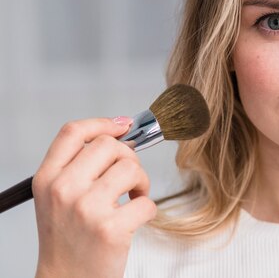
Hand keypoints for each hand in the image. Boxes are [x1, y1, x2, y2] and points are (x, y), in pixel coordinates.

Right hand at [32, 117, 156, 277]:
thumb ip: (79, 166)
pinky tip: (135, 219)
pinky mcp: (110, 229)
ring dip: (142, 181)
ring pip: (131, 168)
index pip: (73, 132)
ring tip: (133, 197)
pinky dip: (148, 209)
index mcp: (47, 179)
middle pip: (108, 145)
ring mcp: (86, 209)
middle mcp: (63, 190)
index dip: (103, 123)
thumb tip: (119, 132)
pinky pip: (146, 202)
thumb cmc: (68, 238)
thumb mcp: (57, 197)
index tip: (123, 126)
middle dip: (129, 157)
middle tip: (129, 177)